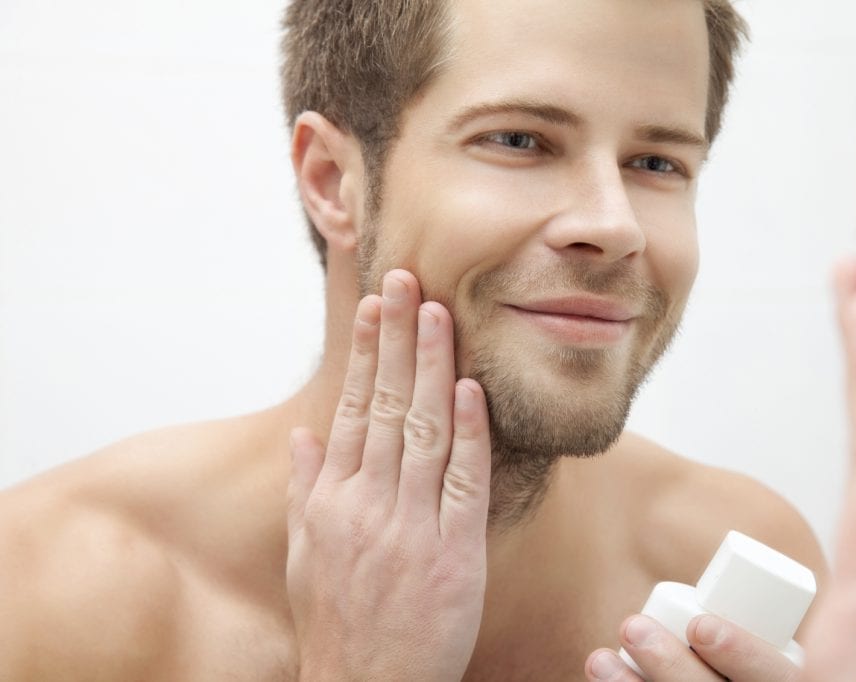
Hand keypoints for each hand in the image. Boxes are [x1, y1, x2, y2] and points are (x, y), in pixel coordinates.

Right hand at [285, 270, 491, 681]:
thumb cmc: (336, 620)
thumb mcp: (302, 554)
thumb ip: (305, 490)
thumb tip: (306, 434)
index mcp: (331, 499)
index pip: (352, 407)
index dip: (368, 352)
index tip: (376, 305)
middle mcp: (367, 503)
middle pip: (387, 405)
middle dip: (397, 337)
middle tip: (405, 279)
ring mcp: (411, 526)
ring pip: (423, 429)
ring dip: (433, 366)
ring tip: (437, 311)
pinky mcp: (454, 552)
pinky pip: (464, 481)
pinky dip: (470, 433)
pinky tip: (472, 388)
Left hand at [584, 614, 798, 680]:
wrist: (724, 677)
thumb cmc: (749, 657)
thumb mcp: (776, 632)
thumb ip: (767, 601)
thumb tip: (753, 546)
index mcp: (791, 681)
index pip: (779, 676)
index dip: (745, 653)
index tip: (702, 626)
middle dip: (671, 666)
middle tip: (632, 628)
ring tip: (598, 659)